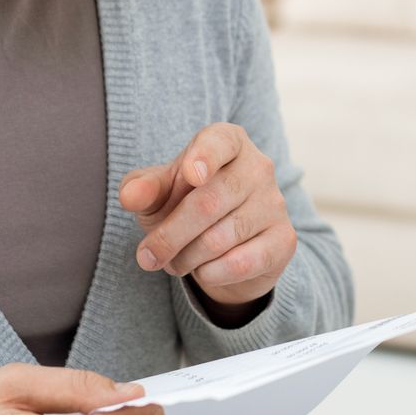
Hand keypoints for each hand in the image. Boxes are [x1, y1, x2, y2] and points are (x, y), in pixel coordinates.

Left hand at [117, 123, 296, 308]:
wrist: (226, 246)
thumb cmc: (186, 204)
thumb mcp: (159, 193)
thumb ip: (143, 189)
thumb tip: (131, 196)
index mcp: (228, 141)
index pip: (219, 142)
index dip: (204, 158)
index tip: (190, 176)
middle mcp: (258, 167)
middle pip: (208, 203)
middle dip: (169, 236)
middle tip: (146, 257)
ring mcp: (275, 203)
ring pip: (219, 238)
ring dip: (185, 258)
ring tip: (175, 262)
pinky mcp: (284, 240)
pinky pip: (241, 263)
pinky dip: (211, 273)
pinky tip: (203, 270)